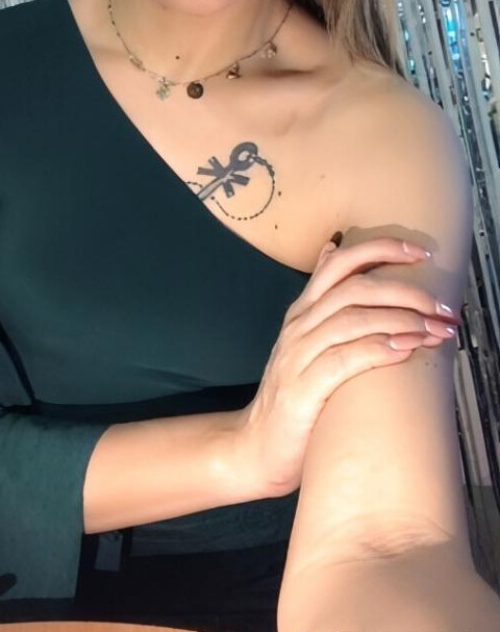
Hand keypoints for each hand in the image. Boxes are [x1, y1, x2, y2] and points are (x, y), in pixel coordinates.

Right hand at [235, 235, 461, 496]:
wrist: (255, 448)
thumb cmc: (294, 395)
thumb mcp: (307, 340)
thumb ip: (323, 301)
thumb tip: (333, 250)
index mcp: (304, 311)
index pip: (340, 263)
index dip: (381, 249)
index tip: (422, 253)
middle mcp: (299, 326)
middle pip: (353, 289)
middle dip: (403, 290)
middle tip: (441, 306)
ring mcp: (297, 356)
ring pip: (351, 320)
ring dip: (399, 320)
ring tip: (432, 329)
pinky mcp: (301, 390)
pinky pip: (342, 361)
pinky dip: (376, 350)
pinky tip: (403, 351)